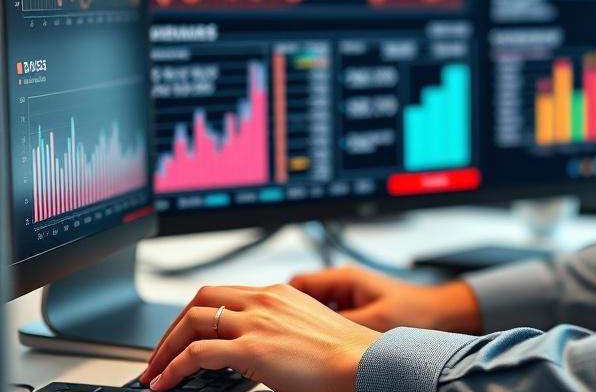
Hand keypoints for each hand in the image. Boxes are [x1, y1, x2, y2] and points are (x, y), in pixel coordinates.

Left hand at [138, 283, 379, 391]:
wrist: (360, 361)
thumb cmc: (342, 352)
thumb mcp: (306, 326)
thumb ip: (279, 326)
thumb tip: (256, 346)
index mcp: (277, 293)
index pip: (223, 293)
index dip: (195, 313)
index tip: (183, 335)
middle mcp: (263, 300)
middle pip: (201, 299)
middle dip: (173, 327)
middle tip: (161, 353)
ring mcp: (256, 322)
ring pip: (193, 321)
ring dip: (166, 347)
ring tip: (156, 371)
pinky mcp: (252, 348)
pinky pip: (197, 353)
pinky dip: (174, 367)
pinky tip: (166, 382)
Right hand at [289, 265, 482, 333]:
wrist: (443, 315)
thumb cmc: (416, 312)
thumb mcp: (373, 320)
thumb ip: (341, 324)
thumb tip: (309, 334)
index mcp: (344, 278)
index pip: (297, 283)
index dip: (278, 302)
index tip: (267, 321)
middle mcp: (344, 285)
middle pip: (298, 297)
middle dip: (285, 316)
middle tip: (276, 338)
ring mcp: (349, 298)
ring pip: (310, 311)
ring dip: (302, 326)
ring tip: (294, 346)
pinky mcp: (356, 312)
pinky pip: (325, 320)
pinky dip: (317, 333)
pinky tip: (316, 350)